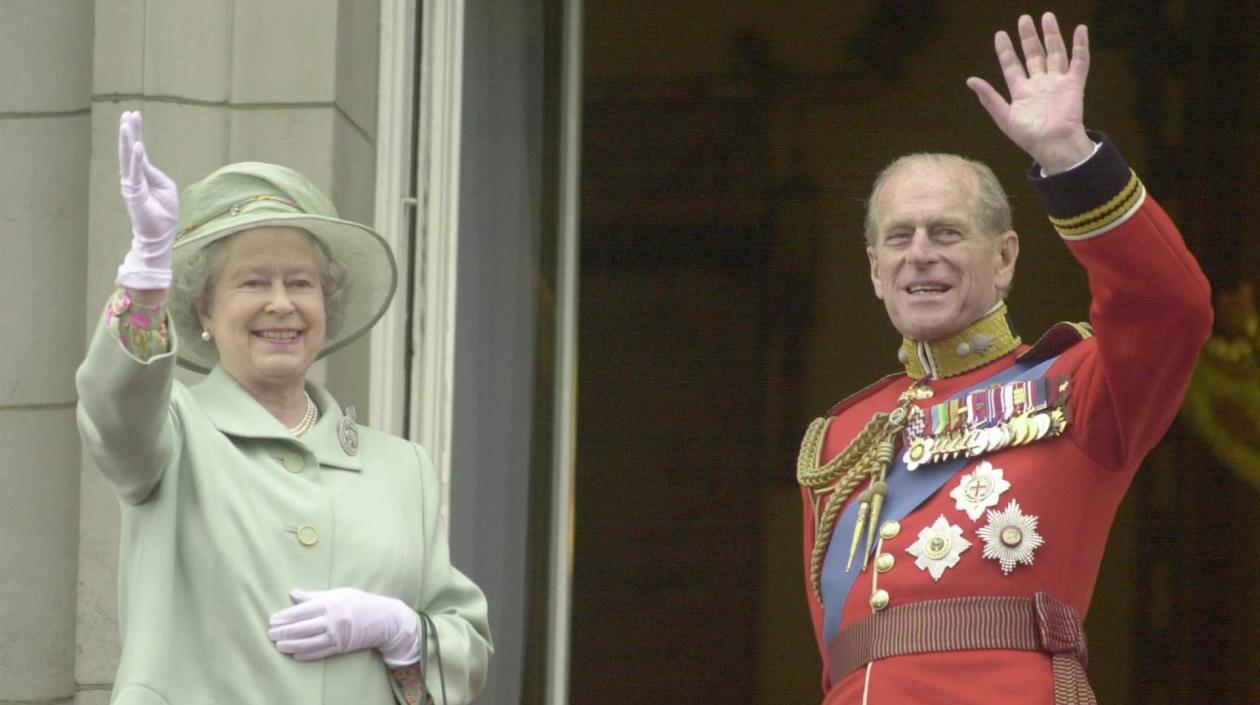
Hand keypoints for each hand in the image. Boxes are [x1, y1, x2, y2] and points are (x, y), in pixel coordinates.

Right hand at [115, 110, 178, 289]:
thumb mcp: (166, 188)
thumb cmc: (164, 213)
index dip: (136, 132)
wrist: (159, 235)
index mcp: (143, 175)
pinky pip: (136, 173)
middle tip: (128, 112)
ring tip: (126, 124)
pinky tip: (138, 146)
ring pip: (129, 158)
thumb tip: (146, 162)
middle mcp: (134, 177)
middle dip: (130, 130)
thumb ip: (156, 174)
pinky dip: (137, 160)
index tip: (134, 114)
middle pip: (130, 149)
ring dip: (128, 140)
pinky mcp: (135, 193)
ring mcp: (133, 184)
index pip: (138, 149)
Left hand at [268, 587, 420, 665]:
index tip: (272, 619)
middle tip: (270, 633)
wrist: (384, 619)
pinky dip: (305, 654)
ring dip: (290, 645)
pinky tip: (295, 654)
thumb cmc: (360, 602)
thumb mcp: (339, 593)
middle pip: (302, 628)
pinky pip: (319, 653)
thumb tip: (293, 593)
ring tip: (278, 645)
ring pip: (308, 643)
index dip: (285, 616)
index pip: (302, 611)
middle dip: (284, 632)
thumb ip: (314, 595)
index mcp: (330, 603)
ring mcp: (336, 635)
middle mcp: (332, 620)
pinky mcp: (340, 647)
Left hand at [966, 12, 1094, 173]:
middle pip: (1034, 54)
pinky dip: (1081, 46)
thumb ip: (989, 98)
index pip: (1012, 65)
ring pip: (1055, 53)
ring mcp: (1057, 82)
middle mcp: (1039, 83)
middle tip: (1024, 19)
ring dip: (1051, 35)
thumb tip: (970, 80)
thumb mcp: (1003, 117)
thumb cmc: (1028, 135)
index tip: (1000, 34)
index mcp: (1021, 91)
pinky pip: (1079, 61)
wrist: (1053, 145)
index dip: (1006, 51)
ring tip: (1047, 17)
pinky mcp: (1074, 84)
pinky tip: (1080, 30)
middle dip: (1029, 37)